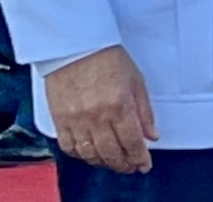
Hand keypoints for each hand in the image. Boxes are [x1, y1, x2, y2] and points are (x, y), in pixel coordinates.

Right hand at [45, 46, 157, 173]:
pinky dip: (81, 155)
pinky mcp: (60, 119)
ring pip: (90, 154)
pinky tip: (90, 154)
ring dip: (104, 163)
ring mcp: (76, 120)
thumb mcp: (136, 81)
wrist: (76, 46)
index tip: (144, 165)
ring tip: (113, 162)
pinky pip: (69, 147)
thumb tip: (152, 134)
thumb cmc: (107, 58)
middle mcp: (97, 116)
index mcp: (119, 105)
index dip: (139, 158)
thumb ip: (145, 111)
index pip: (132, 142)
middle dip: (124, 164)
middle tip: (130, 167)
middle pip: (111, 152)